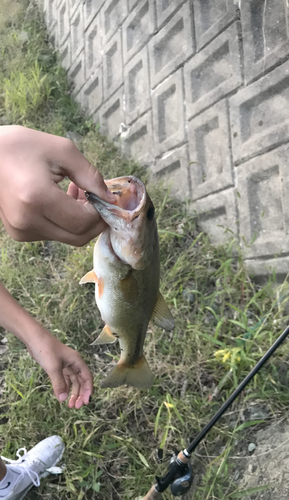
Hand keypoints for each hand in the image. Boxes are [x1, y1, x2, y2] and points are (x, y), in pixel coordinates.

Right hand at [0, 125, 114, 245]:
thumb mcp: (62, 151)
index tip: (105, 196)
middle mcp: (28, 220)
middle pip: (78, 237)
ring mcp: (22, 230)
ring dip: (81, 220)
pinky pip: (54, 234)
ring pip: (67, 237)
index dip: (101, 212)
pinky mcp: (19, 233)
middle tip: (98, 198)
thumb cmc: (22, 146)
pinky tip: (62, 199)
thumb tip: (111, 199)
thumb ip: (91, 176)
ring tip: (77, 192)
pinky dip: (66, 221)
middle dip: (95, 221)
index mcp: (37, 198)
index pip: (83, 221)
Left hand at [27, 331, 92, 408]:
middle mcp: (74, 364)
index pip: (87, 378)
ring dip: (73, 393)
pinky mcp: (58, 367)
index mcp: (77, 362)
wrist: (34, 339)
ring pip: (73, 382)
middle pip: (81, 381)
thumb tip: (63, 399)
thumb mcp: (53, 368)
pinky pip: (65, 380)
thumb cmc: (46, 350)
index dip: (88, 390)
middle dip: (80, 394)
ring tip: (70, 405)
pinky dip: (65, 388)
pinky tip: (63, 396)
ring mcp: (66, 366)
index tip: (86, 402)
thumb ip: (59, 384)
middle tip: (76, 407)